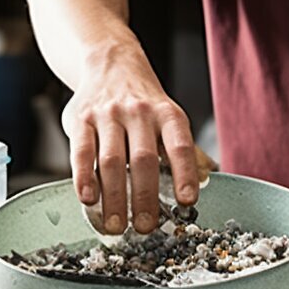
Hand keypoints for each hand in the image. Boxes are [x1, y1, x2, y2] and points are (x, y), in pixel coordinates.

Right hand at [62, 46, 198, 233]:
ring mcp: (108, 115)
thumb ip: (182, 147)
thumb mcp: (167, 116)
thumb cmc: (142, 101)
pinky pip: (82, 152)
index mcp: (167, 114)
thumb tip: (207, 175)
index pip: (180, 145)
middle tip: (145, 227)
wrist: (109, 62)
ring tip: (116, 225)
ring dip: (114, 197)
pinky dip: (84, 178)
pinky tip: (89, 200)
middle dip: (145, 198)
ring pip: (112, 161)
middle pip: (144, 160)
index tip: (187, 201)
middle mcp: (139, 112)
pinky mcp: (81, 119)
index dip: (185, 174)